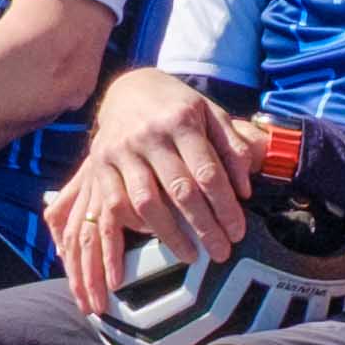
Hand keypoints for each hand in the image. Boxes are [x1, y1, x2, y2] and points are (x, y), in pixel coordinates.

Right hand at [55, 69, 248, 314]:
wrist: (129, 88)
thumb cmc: (179, 108)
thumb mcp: (212, 115)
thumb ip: (232, 148)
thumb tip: (245, 191)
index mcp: (182, 119)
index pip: (208, 171)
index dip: (225, 206)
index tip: (238, 233)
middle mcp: (149, 135)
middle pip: (179, 190)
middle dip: (204, 227)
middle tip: (221, 253)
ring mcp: (121, 150)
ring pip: (145, 202)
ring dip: (170, 235)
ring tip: (191, 255)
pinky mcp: (99, 165)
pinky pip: (115, 205)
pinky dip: (134, 227)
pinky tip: (153, 240)